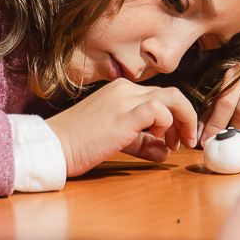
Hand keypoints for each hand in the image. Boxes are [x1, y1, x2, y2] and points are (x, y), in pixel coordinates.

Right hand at [44, 78, 198, 175]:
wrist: (53, 145)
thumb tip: (164, 150)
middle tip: (186, 141)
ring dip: (183, 121)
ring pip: (172, 98)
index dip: (176, 117)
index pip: (161, 96)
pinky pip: (158, 110)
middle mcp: (125, 89)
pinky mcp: (124, 116)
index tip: (177, 138)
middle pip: (172, 94)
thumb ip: (142, 142)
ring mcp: (124, 100)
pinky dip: (166, 126)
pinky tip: (159, 142)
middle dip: (186, 118)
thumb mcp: (116, 138)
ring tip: (177, 144)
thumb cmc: (78, 143)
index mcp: (121, 90)